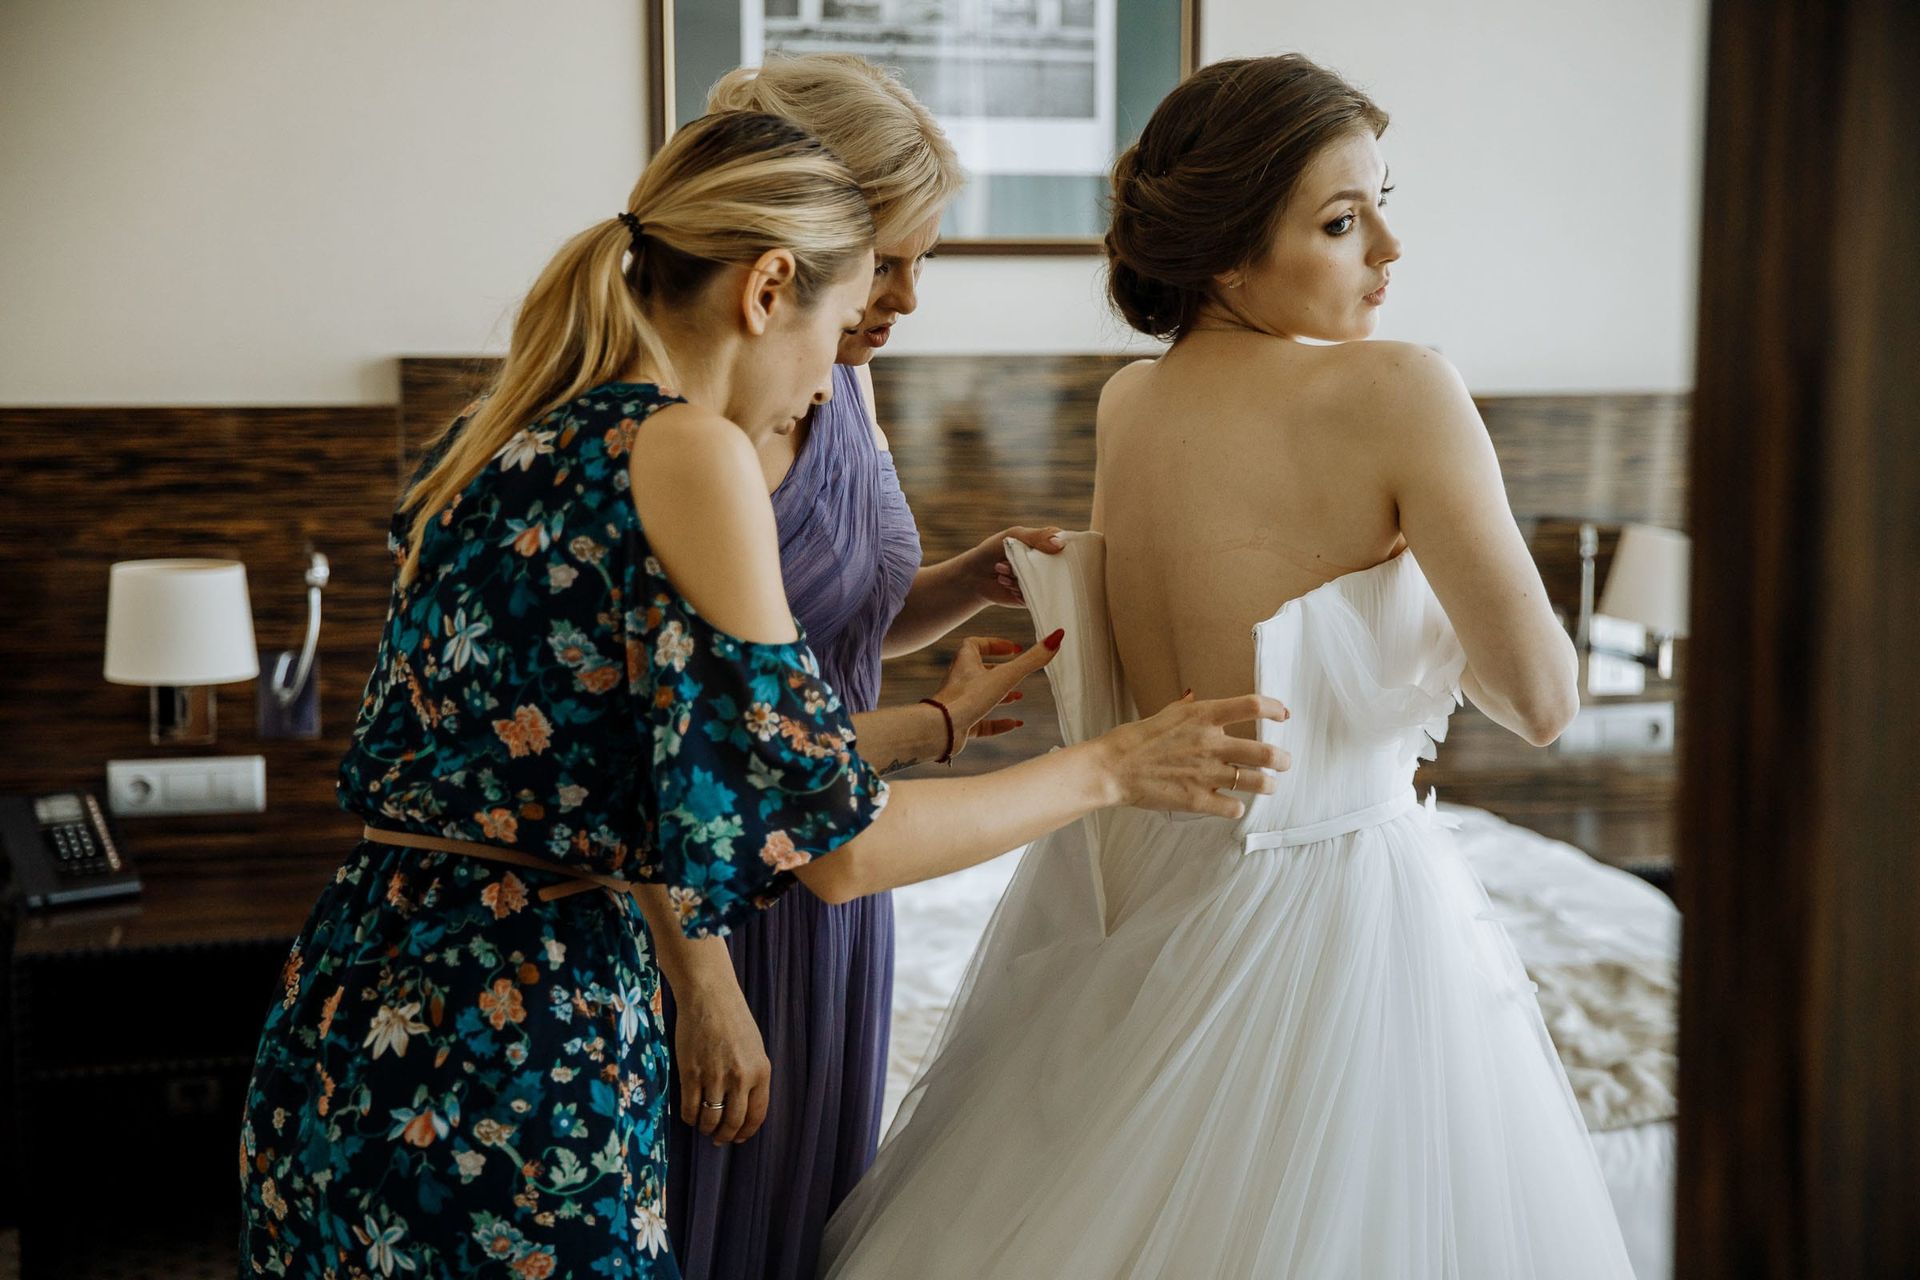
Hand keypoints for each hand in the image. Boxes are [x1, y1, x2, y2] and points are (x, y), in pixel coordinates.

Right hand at [675, 982, 770, 1144]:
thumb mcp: (754, 1048)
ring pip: (711, 1119)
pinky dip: (690, 1118)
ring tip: (704, 1127)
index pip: (757, 1115)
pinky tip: (690, 1115)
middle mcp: (740, 1078)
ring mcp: (714, 1076)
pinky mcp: (691, 1073)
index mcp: (761, 1071)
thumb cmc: (733, 1019)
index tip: (739, 1138)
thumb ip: (753, 1077)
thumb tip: (745, 1108)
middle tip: (718, 1139)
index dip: (746, 1131)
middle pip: (733, 1122)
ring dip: (707, 1129)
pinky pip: (690, 1108)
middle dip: (725, 1136)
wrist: (709, 996)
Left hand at [930, 631, 1061, 758]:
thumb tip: (1058, 636)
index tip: (1014, 649)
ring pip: (981, 696)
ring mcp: (961, 703)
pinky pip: (982, 722)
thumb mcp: (1006, 676)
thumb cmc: (968, 698)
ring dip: (1001, 695)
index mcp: (965, 662)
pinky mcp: (962, 724)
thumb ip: (1032, 659)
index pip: (975, 644)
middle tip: (1018, 671)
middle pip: (979, 669)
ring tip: (1019, 696)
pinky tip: (1015, 724)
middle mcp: (960, 681)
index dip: (995, 644)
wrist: (942, 729)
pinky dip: (999, 722)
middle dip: (1001, 670)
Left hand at [962, 526, 1064, 607]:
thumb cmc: (994, 550)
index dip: (1066, 550)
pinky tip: (1005, 582)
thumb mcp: (1015, 535)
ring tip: (1002, 570)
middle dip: (1032, 565)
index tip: (1049, 552)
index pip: (1070, 546)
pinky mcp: (1035, 598)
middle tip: (1010, 561)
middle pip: (1059, 567)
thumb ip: (1038, 537)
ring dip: (1019, 576)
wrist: (974, 575)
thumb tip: (1060, 545)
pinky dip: (1018, 589)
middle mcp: (1049, 564)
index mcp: (1049, 545)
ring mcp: (1043, 582)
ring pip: (1044, 582)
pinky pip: (1036, 597)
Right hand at [1092, 692, 1292, 817]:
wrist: (1113, 768)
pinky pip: (1233, 808)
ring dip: (1268, 785)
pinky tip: (1232, 805)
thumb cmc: (1137, 739)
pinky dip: (1236, 808)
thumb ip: (1187, 706)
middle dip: (1283, 759)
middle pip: (1266, 752)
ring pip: (1257, 782)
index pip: (1252, 706)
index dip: (1274, 709)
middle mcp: (1210, 744)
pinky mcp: (1197, 800)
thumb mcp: (1166, 714)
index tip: (1283, 715)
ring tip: (1268, 785)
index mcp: (1203, 717)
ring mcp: (1205, 774)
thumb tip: (1194, 694)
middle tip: (1284, 762)